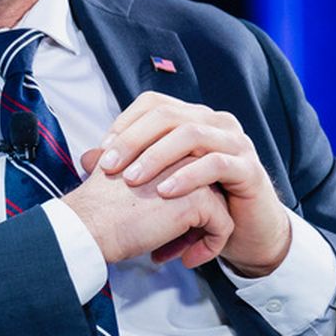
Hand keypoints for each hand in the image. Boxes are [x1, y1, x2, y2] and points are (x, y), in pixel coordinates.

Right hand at [61, 148, 235, 267]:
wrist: (90, 225)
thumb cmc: (96, 206)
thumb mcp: (114, 172)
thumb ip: (132, 165)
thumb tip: (130, 173)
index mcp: (162, 145)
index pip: (191, 173)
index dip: (183, 199)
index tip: (165, 224)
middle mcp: (183, 154)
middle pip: (209, 188)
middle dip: (197, 218)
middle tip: (175, 241)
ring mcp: (194, 176)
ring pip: (220, 207)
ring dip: (203, 234)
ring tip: (181, 252)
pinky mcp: (200, 201)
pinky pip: (223, 226)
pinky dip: (210, 246)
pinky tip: (186, 260)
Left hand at [93, 92, 291, 275]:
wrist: (246, 232)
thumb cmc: (200, 202)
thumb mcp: (161, 180)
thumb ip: (128, 165)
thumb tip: (86, 158)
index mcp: (193, 118)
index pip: (153, 104)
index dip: (125, 123)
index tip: (103, 152)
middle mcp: (215, 122)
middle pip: (167, 115)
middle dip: (133, 140)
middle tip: (109, 167)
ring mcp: (235, 142)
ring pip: (190, 134)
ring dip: (156, 156)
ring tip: (132, 181)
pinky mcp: (248, 168)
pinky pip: (216, 164)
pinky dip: (187, 177)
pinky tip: (165, 192)